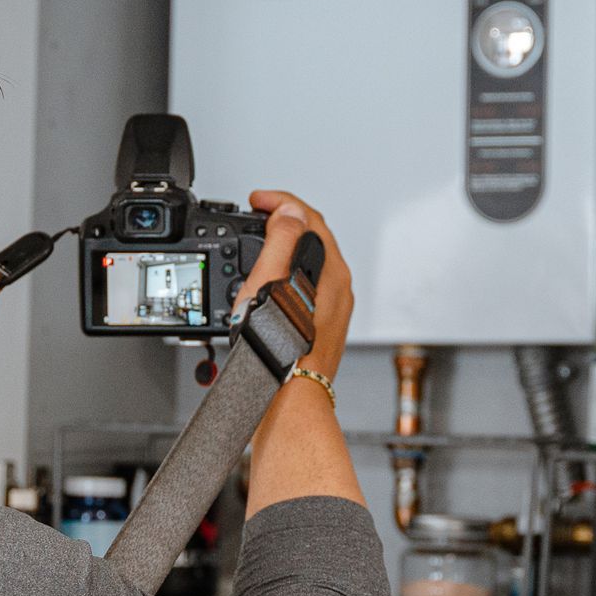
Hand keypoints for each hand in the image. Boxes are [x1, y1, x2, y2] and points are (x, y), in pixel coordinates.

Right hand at [231, 189, 353, 376]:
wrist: (287, 396)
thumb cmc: (280, 348)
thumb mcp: (272, 281)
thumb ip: (282, 239)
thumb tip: (288, 211)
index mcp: (331, 271)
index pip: (307, 217)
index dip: (279, 201)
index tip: (257, 200)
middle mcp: (338, 287)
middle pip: (312, 236)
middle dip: (283, 220)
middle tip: (257, 215)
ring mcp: (331, 308)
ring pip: (309, 262)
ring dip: (284, 247)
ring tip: (258, 244)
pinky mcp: (320, 325)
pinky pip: (305, 286)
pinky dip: (286, 272)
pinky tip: (268, 283)